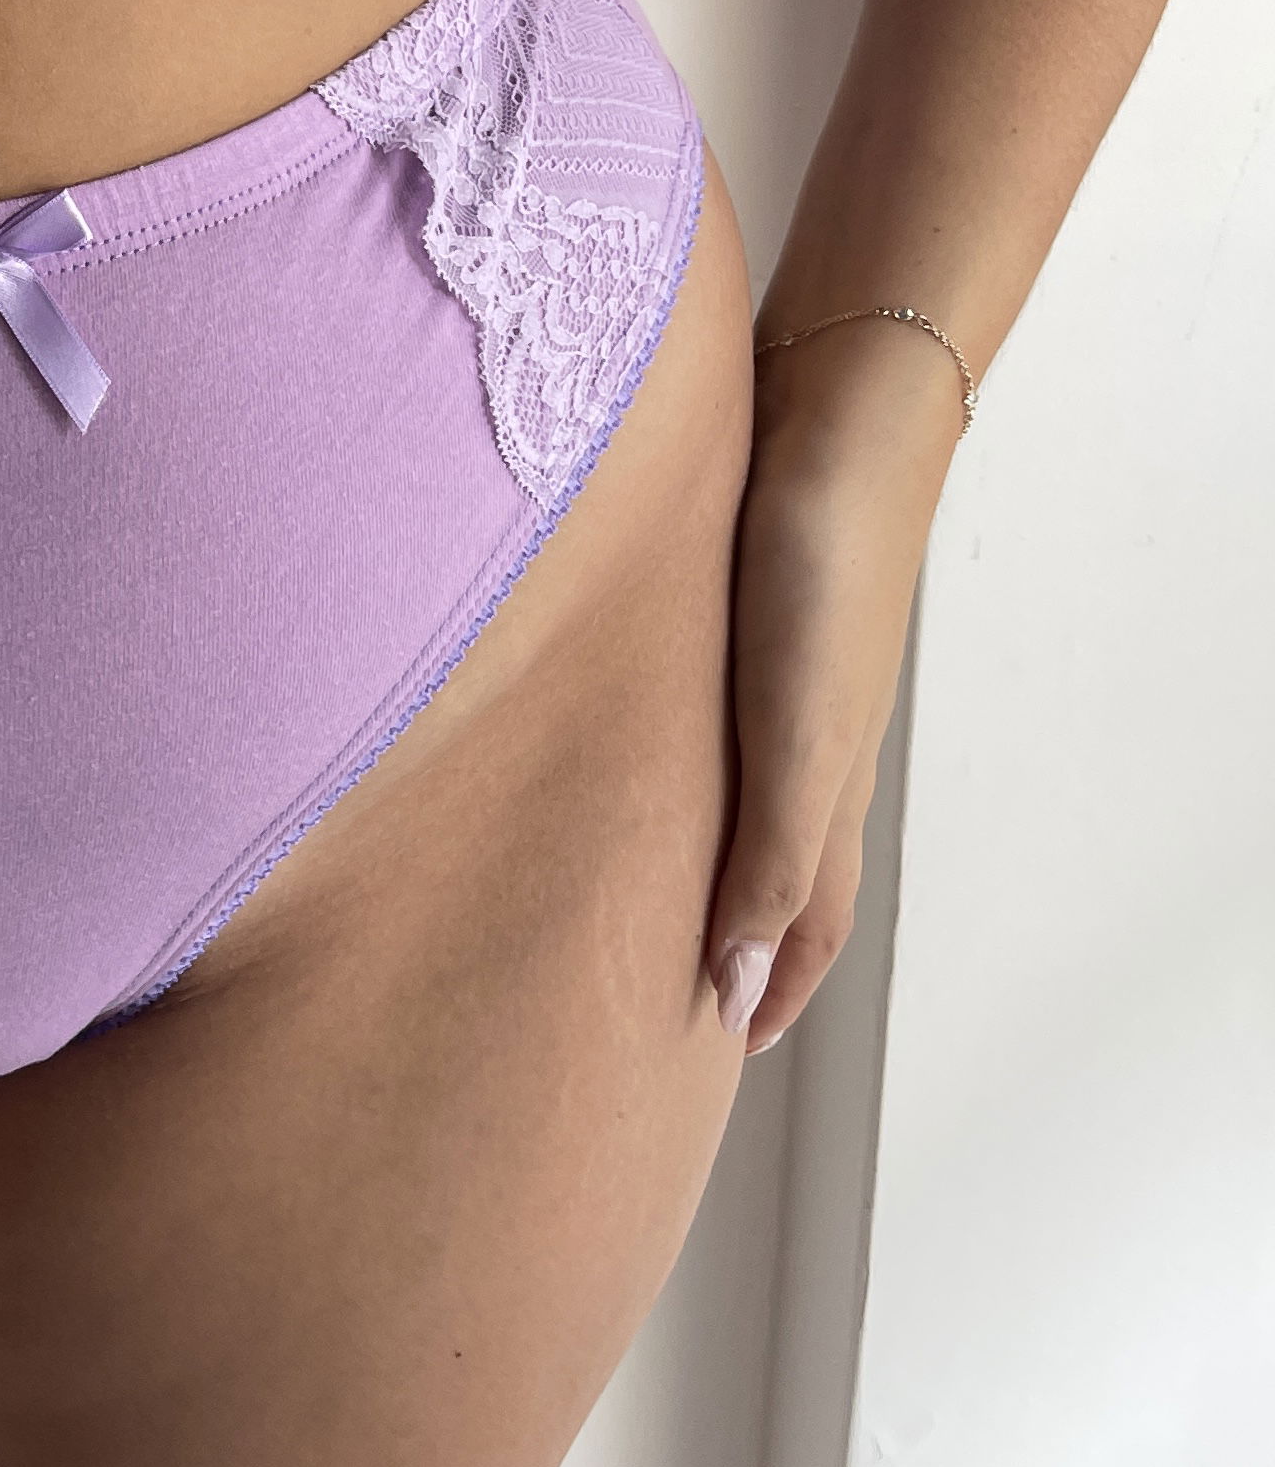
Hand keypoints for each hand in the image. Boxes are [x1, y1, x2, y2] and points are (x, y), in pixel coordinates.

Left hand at [706, 321, 966, 1052]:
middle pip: (775, 870)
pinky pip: (707, 728)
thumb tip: (731, 986)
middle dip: (736, 942)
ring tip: (640, 897)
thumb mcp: (795, 732)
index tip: (717, 1050)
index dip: (765, 988)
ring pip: (740, 799)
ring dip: (702, 860)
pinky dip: (680, 774)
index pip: (802, 920)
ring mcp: (771, 677)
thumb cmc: (819, 571)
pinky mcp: (736, 616)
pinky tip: (634, 754)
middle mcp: (803, 741)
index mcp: (825, 783)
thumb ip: (770, 856)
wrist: (834, 416)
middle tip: (672, 995)